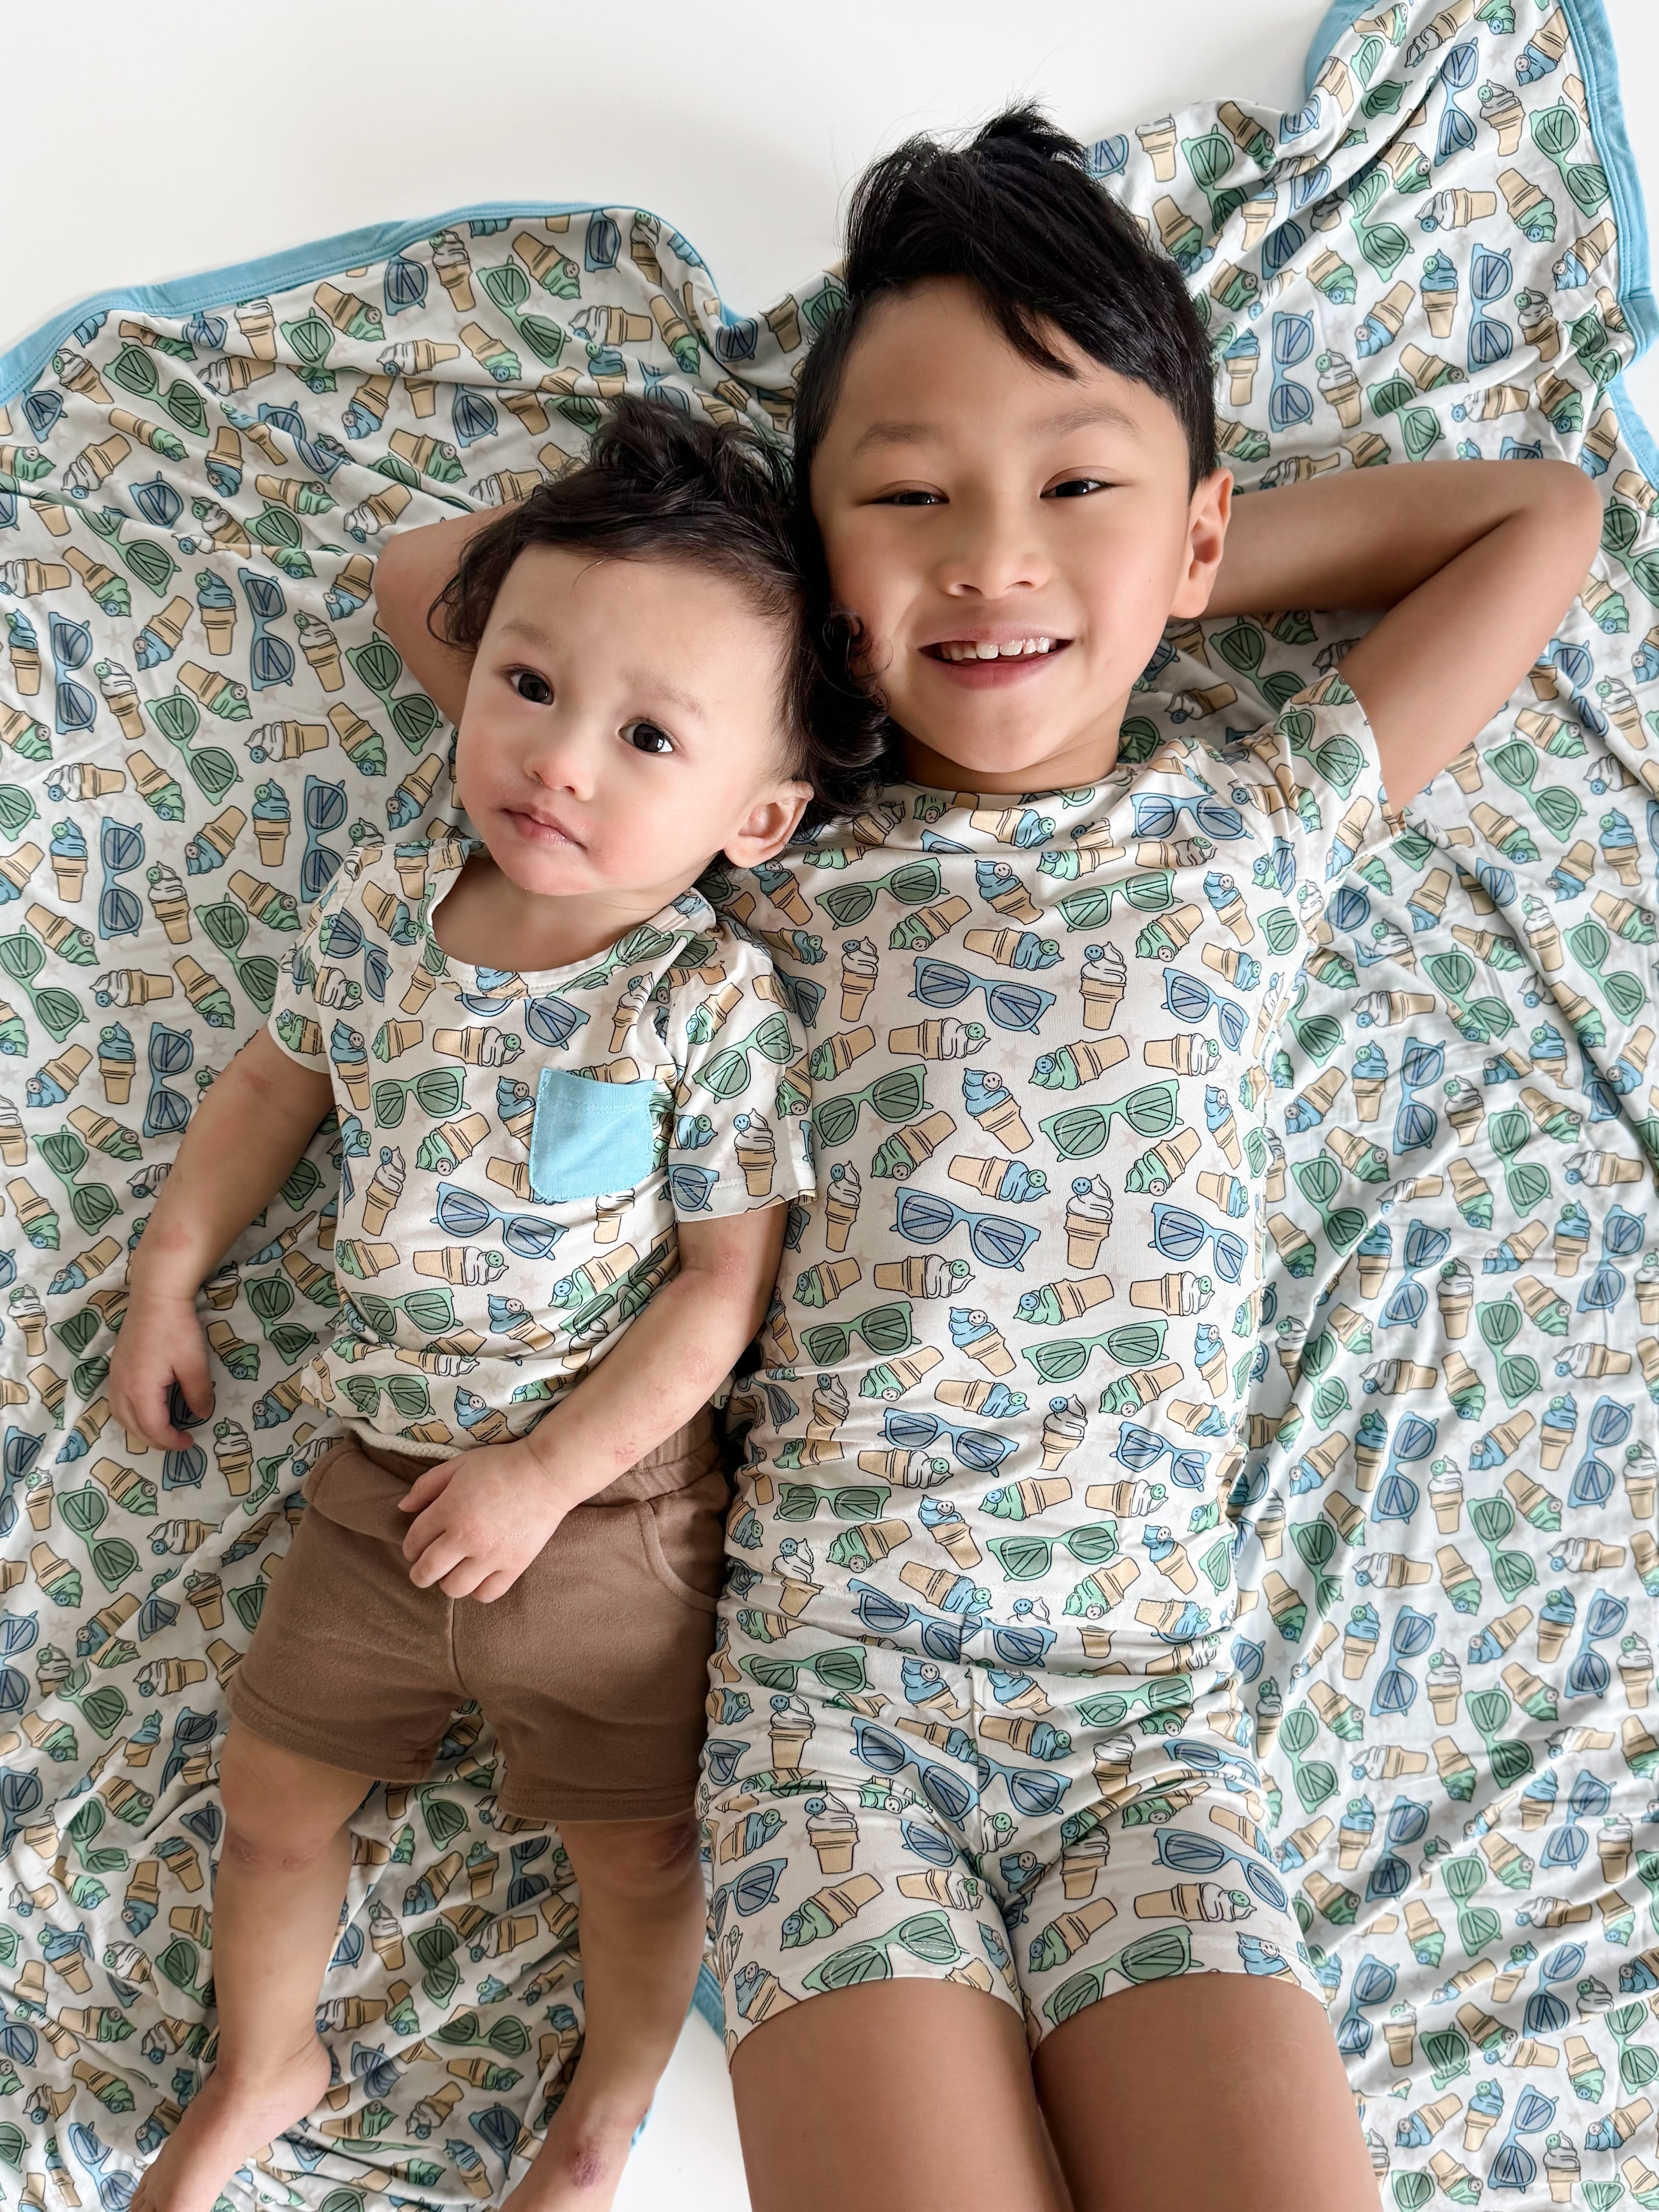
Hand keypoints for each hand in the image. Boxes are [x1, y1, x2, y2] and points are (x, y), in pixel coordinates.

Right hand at [107, 1290, 213, 1448]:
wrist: (155, 1297)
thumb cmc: (177, 1330)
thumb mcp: (195, 1364)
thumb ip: (198, 1394)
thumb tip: (201, 1415)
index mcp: (140, 1391)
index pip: (153, 1428)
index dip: (170, 1441)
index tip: (189, 1443)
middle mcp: (122, 1387)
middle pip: (132, 1426)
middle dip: (154, 1440)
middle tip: (176, 1442)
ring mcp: (115, 1376)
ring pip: (120, 1415)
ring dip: (138, 1430)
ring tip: (160, 1432)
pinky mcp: (116, 1366)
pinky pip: (117, 1401)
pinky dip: (129, 1414)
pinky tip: (143, 1411)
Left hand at [398, 1440, 570, 1600]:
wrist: (547, 1473)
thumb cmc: (501, 1465)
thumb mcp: (459, 1465)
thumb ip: (427, 1486)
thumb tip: (402, 1508)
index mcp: (449, 1510)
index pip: (414, 1541)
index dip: (410, 1548)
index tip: (416, 1548)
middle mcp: (466, 1537)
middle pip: (427, 1572)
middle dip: (420, 1573)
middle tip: (426, 1568)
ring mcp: (491, 1555)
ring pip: (454, 1588)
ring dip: (448, 1582)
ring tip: (455, 1571)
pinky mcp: (514, 1565)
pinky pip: (487, 1594)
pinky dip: (478, 1590)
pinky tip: (480, 1576)